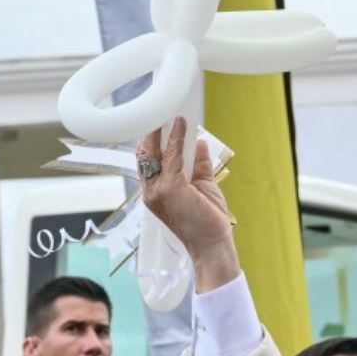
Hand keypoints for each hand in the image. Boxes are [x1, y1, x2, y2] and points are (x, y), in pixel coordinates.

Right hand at [140, 117, 239, 290]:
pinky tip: (183, 125)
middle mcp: (151, 190)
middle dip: (153, 129)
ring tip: (171, 110)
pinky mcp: (171, 189)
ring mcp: (158, 190)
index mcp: (154, 192)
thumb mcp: (203, 187)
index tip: (159, 120)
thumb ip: (199, 165)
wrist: (212, 246)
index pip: (146, 160)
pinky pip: (171, 156)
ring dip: (163, 128)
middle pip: (145, 152)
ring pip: (154, 151)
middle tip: (163, 108)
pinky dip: (176, 138)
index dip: (151, 139)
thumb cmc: (207, 222)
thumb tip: (198, 142)